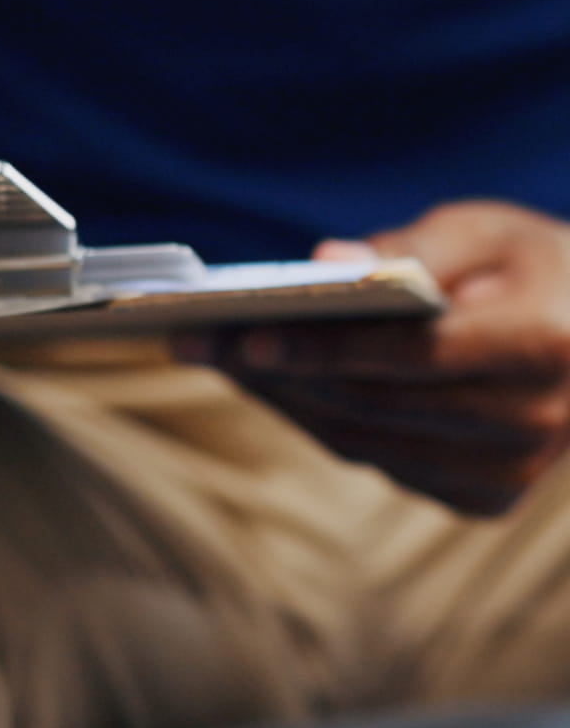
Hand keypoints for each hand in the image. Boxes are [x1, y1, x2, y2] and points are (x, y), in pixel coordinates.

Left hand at [175, 202, 569, 514]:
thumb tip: (326, 260)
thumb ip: (414, 245)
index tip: (245, 336)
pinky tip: (265, 381)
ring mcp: (505, 474)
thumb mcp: (489, 230)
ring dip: (279, 397)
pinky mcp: (478, 498)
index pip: (415, 356)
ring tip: (211, 356)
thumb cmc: (538, 268)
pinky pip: (373, 458)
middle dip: (274, 371)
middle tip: (193, 339)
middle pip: (373, 404)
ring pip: (362, 440)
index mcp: (545, 348)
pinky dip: (313, 418)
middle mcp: (533, 425)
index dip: (325, 348)